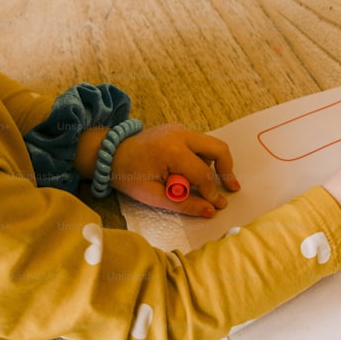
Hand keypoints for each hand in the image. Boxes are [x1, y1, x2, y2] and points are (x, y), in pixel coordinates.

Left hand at [108, 123, 240, 216]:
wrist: (109, 153)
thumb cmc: (128, 176)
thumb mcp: (154, 196)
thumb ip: (184, 204)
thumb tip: (211, 210)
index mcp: (172, 150)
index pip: (203, 173)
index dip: (211, 192)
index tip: (214, 205)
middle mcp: (180, 134)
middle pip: (218, 149)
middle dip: (228, 170)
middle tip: (232, 187)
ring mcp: (180, 129)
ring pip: (211, 146)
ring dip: (214, 165)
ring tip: (209, 183)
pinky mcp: (179, 131)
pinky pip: (201, 144)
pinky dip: (203, 159)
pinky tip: (193, 173)